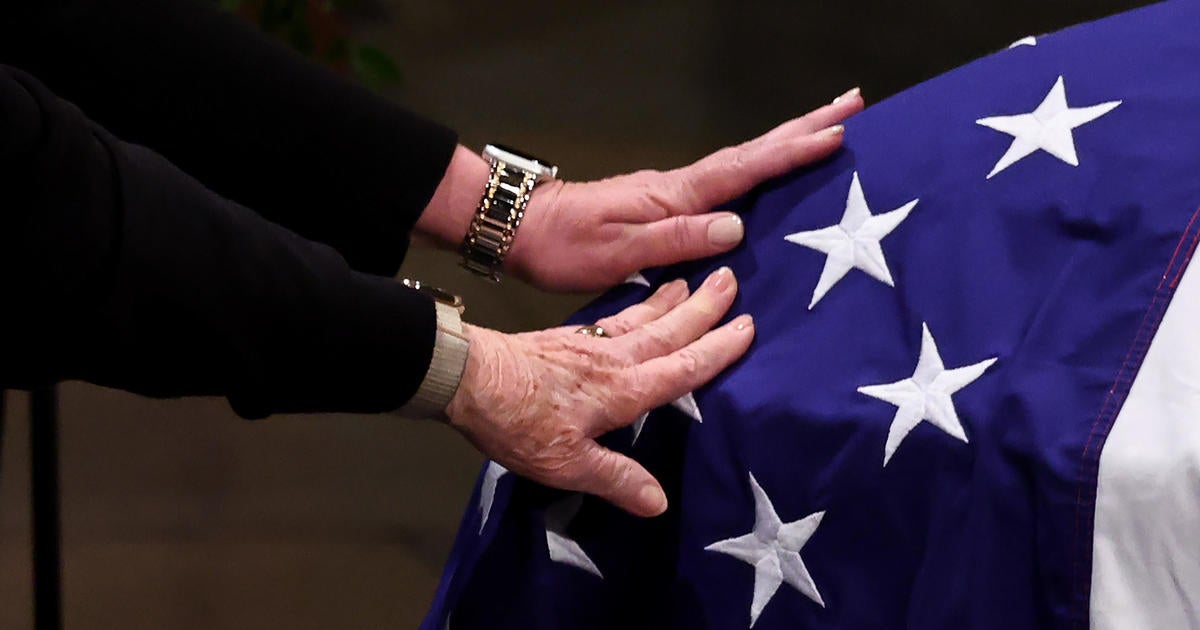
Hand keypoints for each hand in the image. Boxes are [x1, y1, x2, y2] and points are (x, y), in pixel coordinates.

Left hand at [445, 267, 750, 516]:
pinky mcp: (567, 336)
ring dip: (672, 301)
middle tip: (733, 279)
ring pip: (642, 318)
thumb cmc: (517, 422)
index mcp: (622, 389)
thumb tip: (660, 502)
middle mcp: (613, 358)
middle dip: (703, 309)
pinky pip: (616, 316)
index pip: (682, 368)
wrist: (467, 376)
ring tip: (694, 281)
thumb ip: (616, 478)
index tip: (748, 327)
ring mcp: (589, 342)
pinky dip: (637, 306)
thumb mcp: (566, 464)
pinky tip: (639, 305)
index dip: (717, 350)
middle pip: (668, 331)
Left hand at [504, 88, 864, 290]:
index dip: (792, 153)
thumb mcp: (618, 250)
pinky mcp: (665, 207)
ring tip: (829, 131)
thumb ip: (677, 238)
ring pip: (743, 165)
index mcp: (674, 196)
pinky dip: (758, 171)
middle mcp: (679, 188)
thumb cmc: (564, 245)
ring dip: (787, 146)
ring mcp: (673, 194)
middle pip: (752, 154)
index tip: (837, 133)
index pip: (745, 169)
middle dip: (803, 131)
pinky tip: (771, 179)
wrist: (522, 229)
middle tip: (852, 106)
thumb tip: (738, 225)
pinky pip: (727, 184)